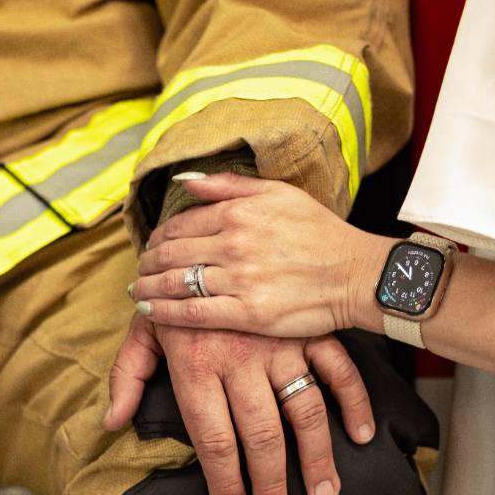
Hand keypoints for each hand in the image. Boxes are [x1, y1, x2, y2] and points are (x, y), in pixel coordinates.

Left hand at [105, 316, 375, 494]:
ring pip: (304, 412)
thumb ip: (128, 374)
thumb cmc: (177, 292)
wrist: (213, 236)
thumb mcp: (145, 329)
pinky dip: (354, 403)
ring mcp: (280, 346)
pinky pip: (339, 371)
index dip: (224, 479)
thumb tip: (113, 423)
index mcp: (197, 365)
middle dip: (270, 484)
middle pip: (260, 436)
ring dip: (316, 458)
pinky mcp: (307, 330)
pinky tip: (360, 436)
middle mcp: (240, 360)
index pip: (213, 438)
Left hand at [132, 174, 393, 337]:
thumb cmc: (321, 233)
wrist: (356, 274)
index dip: (158, 236)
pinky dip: (164, 311)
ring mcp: (239, 280)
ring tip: (138, 290)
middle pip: (171, 253)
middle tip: (140, 268)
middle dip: (148, 262)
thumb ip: (227, 185)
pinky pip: (193, 313)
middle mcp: (234, 244)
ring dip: (148, 286)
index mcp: (239, 213)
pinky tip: (149, 310)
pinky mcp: (247, 314)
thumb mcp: (279, 193)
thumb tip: (184, 180)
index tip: (152, 245)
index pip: (180, 224)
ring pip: (176, 282)